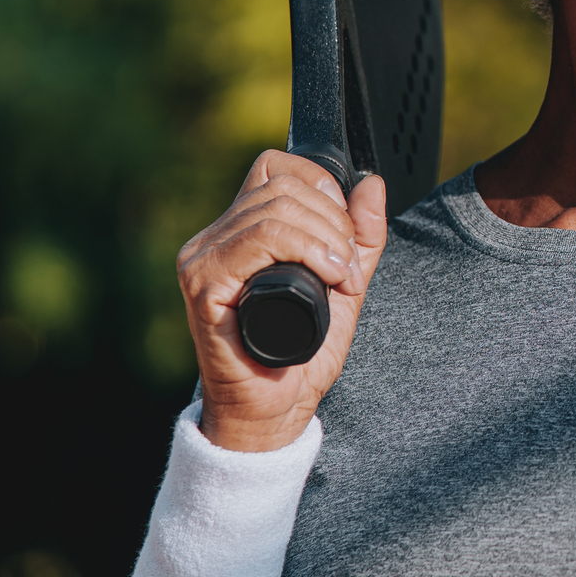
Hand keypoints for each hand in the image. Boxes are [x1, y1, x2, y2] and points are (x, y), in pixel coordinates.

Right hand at [174, 152, 388, 451]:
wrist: (276, 409)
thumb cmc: (302, 351)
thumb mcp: (345, 282)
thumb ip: (361, 236)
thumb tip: (372, 183)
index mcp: (241, 230)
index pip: (276, 167)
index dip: (320, 185)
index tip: (344, 232)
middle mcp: (214, 238)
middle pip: (283, 186)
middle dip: (334, 221)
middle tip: (347, 266)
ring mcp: (203, 259)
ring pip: (275, 209)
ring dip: (325, 239)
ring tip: (339, 277)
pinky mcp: (203, 283)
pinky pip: (257, 238)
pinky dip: (305, 250)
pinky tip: (324, 278)